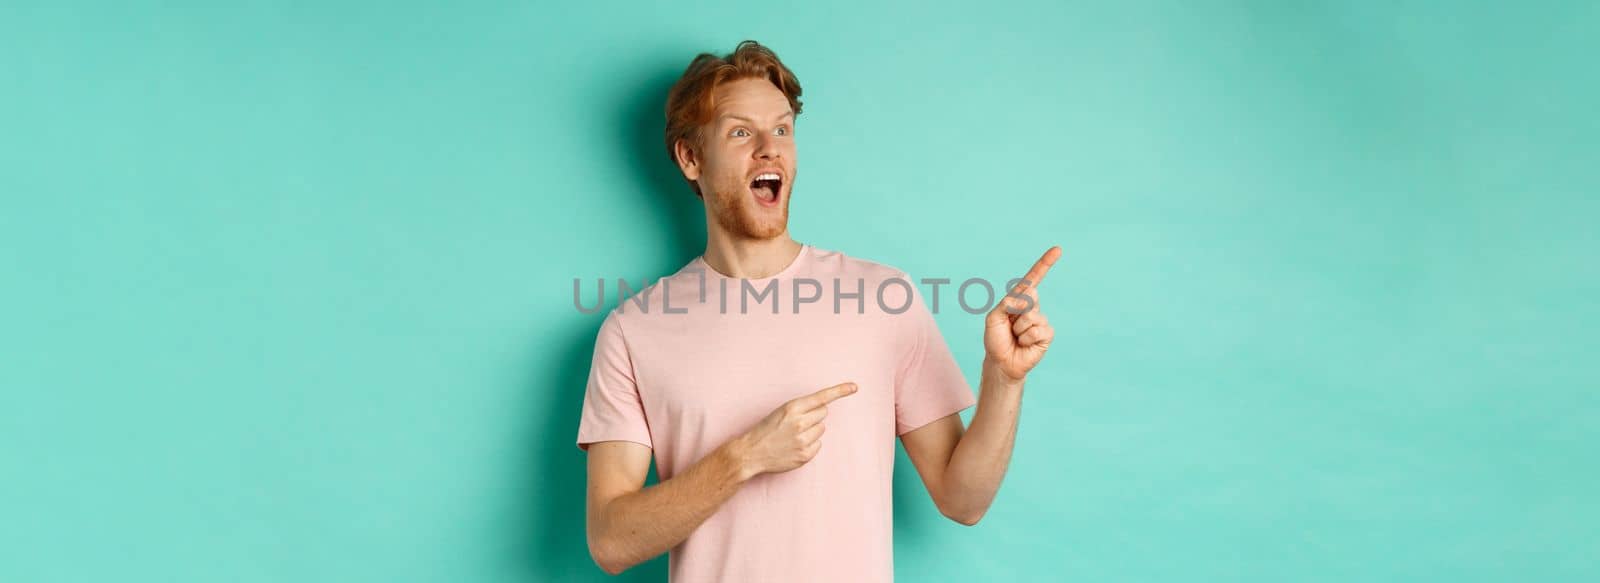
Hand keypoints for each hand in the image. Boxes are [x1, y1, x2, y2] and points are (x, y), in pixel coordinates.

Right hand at [735, 382, 857, 475]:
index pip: (821, 397)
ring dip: (812, 430)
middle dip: (814, 415)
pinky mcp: (805, 455)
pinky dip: (810, 444)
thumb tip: (824, 409)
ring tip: (793, 435)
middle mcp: (800, 423)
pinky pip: (819, 444)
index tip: (855, 387)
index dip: (840, 391)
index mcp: (792, 408)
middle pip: (823, 413)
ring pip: (822, 428)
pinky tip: (795, 446)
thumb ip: (802, 408)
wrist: (751, 453)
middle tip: (798, 422)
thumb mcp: (780, 411)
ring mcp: (803, 440)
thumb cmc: (766, 429)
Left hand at [984, 246, 1061, 382]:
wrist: (1001, 362)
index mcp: (1019, 299)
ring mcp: (1041, 320)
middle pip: (1029, 296)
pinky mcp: (1047, 334)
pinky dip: (1026, 338)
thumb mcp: (993, 318)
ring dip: (1018, 329)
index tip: (1057, 249)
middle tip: (1009, 325)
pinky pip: (1037, 330)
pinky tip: (1024, 344)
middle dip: (1015, 310)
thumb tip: (1026, 298)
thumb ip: (1006, 304)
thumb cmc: (996, 339)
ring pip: (1031, 316)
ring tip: (1016, 337)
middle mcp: (1032, 307)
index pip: (1033, 278)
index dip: (1045, 263)